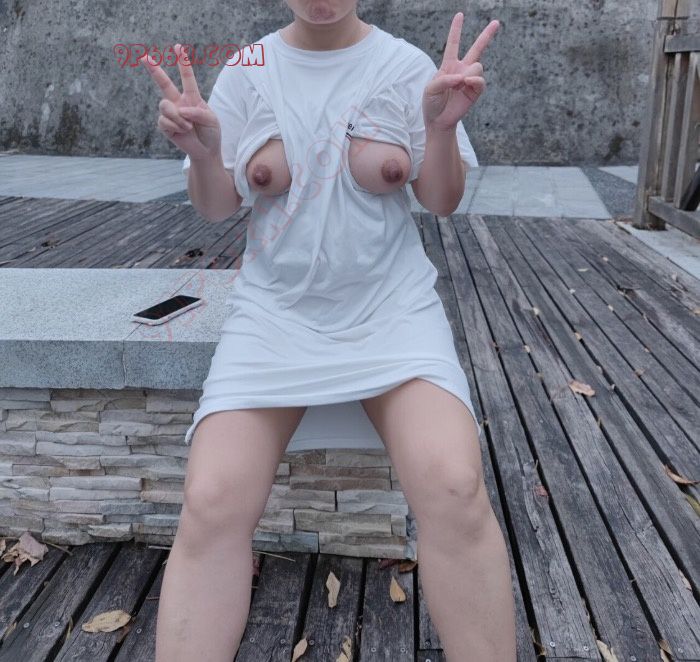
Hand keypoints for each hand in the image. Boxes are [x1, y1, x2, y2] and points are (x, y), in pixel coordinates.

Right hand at [141, 44, 221, 160]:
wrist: (205, 151)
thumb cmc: (210, 133)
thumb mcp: (211, 120)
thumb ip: (198, 112)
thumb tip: (181, 110)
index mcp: (192, 97)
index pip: (187, 77)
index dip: (183, 63)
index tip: (178, 47)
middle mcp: (179, 102)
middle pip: (163, 83)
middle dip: (154, 70)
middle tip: (144, 56)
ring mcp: (171, 113)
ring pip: (164, 106)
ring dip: (178, 117)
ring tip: (188, 127)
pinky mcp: (165, 125)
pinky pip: (164, 120)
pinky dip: (176, 126)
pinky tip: (182, 132)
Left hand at [422, 12, 499, 129]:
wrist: (438, 121)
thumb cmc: (431, 104)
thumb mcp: (430, 89)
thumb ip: (443, 80)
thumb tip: (461, 78)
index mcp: (448, 65)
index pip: (453, 44)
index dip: (456, 29)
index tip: (460, 15)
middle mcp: (462, 69)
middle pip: (477, 48)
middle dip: (487, 35)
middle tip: (497, 22)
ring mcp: (469, 80)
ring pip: (478, 66)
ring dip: (468, 74)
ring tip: (458, 85)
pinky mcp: (475, 91)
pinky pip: (480, 81)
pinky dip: (473, 81)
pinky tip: (465, 85)